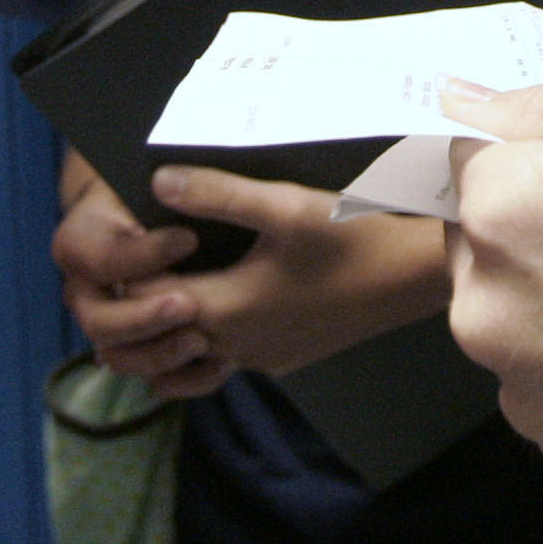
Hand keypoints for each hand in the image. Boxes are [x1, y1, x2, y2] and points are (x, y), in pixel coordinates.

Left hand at [49, 151, 446, 396]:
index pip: (143, 302)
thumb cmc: (356, 234)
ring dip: (164, 327)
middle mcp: (235, 344)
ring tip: (165, 278)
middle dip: (135, 303)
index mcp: (226, 307)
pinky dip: (200, 340)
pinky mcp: (281, 360)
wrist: (417, 275)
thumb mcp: (287, 204)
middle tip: (135, 255)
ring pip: (186, 357)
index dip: (125, 272)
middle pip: (155, 339)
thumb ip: (219, 193)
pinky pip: (221, 361)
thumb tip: (158, 182)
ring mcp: (259, 358)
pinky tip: (214, 298)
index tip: (128, 235)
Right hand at [53, 153, 224, 397]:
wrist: (160, 215)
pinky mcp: (137, 347)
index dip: (143, 254)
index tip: (190, 239)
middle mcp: (84, 288)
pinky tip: (219, 365)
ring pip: (117, 356)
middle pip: (97, 320)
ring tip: (203, 341)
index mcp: (80, 241)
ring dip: (158, 355)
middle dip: (142, 317)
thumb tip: (169, 183)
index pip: (100, 257)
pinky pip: (148, 377)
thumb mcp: (157, 176)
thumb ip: (164, 185)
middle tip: (189, 304)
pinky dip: (182, 378)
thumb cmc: (159, 190)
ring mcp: (107, 322)